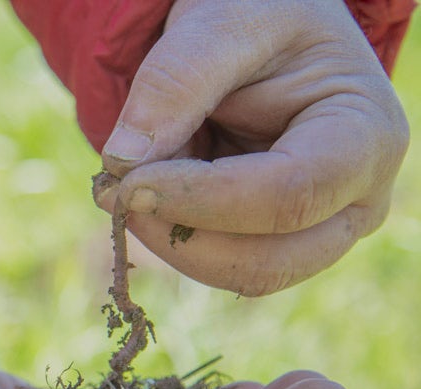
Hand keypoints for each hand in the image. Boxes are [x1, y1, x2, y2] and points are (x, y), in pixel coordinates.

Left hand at [94, 0, 408, 295]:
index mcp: (365, 136)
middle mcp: (355, 199)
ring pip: (236, 273)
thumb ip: (174, 84)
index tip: (127, 184)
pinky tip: (144, 189)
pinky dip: (169, 234)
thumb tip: (122, 161)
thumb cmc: (258, 15)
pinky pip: (215, 263)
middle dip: (179, 236)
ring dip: (167, 237)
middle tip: (113, 192)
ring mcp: (318, 232)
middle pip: (267, 260)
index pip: (288, 196)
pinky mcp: (273, 244)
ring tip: (126, 179)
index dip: (200, 200)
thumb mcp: (221, 22)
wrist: (259, 36)